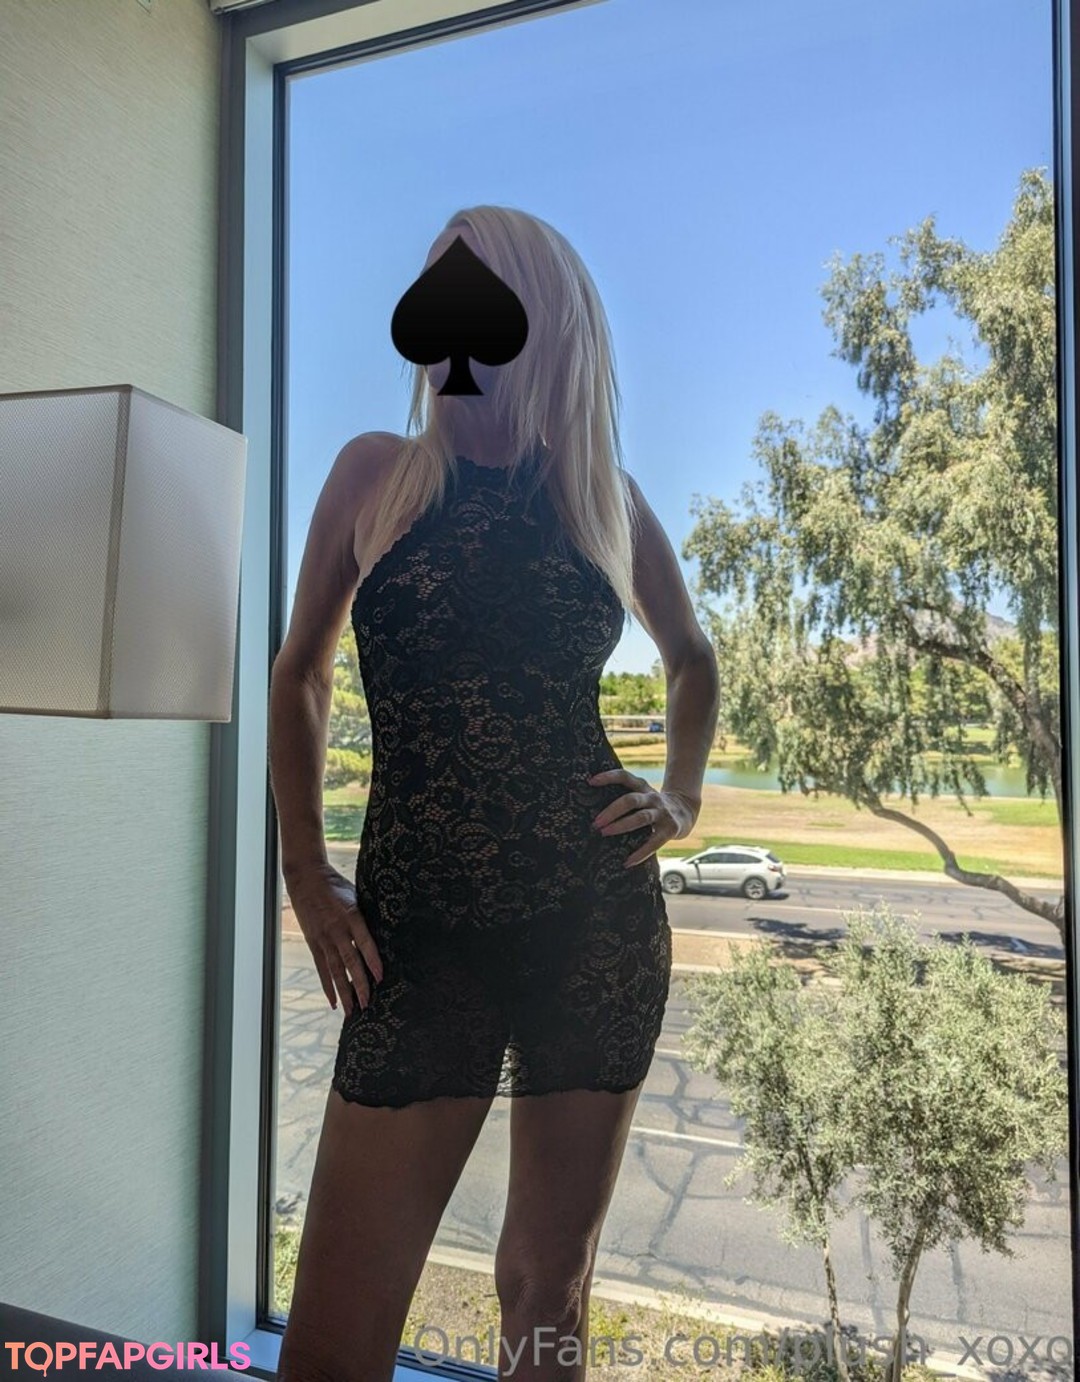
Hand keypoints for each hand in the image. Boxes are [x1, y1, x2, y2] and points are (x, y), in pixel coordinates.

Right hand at [284, 861, 383, 1014]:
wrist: (306, 878)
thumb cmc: (336, 885)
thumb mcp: (356, 896)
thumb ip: (366, 916)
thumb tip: (385, 933)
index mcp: (351, 915)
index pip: (364, 943)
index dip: (372, 961)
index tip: (381, 978)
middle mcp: (337, 929)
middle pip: (350, 962)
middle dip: (359, 984)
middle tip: (368, 1004)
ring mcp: (323, 938)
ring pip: (335, 970)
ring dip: (344, 992)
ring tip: (352, 1010)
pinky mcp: (313, 942)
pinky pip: (321, 968)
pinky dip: (327, 986)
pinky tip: (333, 1001)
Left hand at [587, 769, 698, 867]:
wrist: (686, 811)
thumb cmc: (654, 806)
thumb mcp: (643, 795)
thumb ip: (626, 798)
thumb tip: (594, 812)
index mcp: (643, 787)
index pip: (625, 777)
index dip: (608, 777)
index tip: (591, 781)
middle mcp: (652, 797)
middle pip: (630, 800)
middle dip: (611, 811)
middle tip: (596, 822)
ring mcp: (662, 813)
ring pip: (641, 818)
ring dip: (621, 826)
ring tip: (605, 833)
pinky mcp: (670, 829)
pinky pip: (654, 842)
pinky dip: (640, 853)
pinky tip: (628, 862)